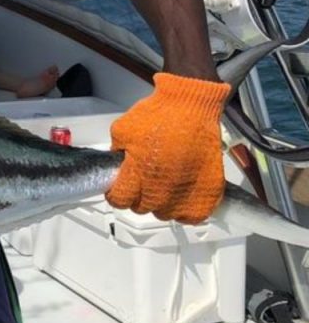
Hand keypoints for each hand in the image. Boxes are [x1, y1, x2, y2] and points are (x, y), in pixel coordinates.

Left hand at [105, 72, 230, 223]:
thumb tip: (118, 169)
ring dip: (160, 203)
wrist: (192, 106)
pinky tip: (179, 195)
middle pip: (141, 208)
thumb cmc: (158, 115)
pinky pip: (191, 216)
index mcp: (138, 173)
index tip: (120, 186)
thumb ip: (115, 153)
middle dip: (137, 196)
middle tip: (143, 180)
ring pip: (165, 213)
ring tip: (162, 184)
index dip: (116, 193)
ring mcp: (185, 194)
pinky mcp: (207, 193)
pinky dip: (184, 209)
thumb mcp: (122, 130)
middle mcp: (161, 189)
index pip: (120, 200)